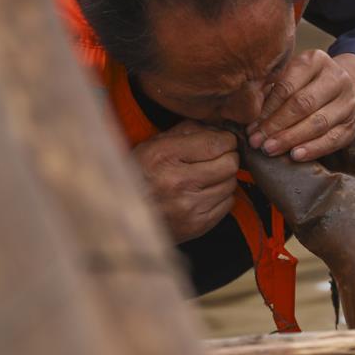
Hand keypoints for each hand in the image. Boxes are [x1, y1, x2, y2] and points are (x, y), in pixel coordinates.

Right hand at [133, 120, 238, 242]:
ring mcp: (188, 207)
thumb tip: (220, 129)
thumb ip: (188, 130)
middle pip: (229, 164)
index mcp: (164, 156)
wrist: (124, 215)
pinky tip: (205, 193)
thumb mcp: (154, 144)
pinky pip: (227, 204)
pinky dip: (221, 196)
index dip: (227, 140)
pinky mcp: (196, 225)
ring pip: (231, 184)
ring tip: (208, 176)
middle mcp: (176, 182)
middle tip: (219, 157)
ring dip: (224, 178)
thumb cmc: (140, 174)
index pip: (215, 143)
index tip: (223, 141)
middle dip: (228, 157)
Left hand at [247, 51, 354, 160]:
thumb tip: (245, 112)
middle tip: (257, 141)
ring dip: (291, 138)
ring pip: (318, 123)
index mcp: (316, 60)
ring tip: (270, 149)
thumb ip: (270, 90)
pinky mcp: (353, 125)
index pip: (288, 85)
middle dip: (277, 125)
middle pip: (304, 104)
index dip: (267, 108)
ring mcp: (348, 102)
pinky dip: (313, 149)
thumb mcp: (290, 77)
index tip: (250, 126)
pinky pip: (333, 140)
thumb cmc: (305, 85)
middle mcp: (337, 78)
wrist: (342, 93)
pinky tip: (295, 155)